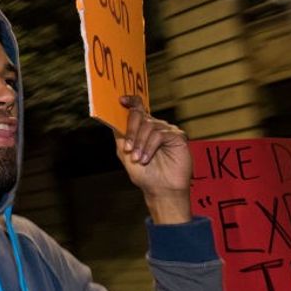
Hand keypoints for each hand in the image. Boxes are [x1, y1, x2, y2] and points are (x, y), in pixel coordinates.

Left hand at [115, 96, 192, 222]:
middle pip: (140, 115)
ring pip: (149, 126)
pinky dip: (149, 147)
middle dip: (130, 130)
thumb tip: (112, 120)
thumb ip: (120, 136)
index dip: (131, 101)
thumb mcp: (124, 154)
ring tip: (137, 159)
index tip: (121, 101)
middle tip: (127, 148)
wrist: (161, 190)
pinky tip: (146, 158)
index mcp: (142, 128)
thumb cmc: (145, 174)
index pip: (138, 108)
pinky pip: (160, 134)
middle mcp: (155, 126)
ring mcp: (167, 130)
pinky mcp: (177, 136)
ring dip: (139, 143)